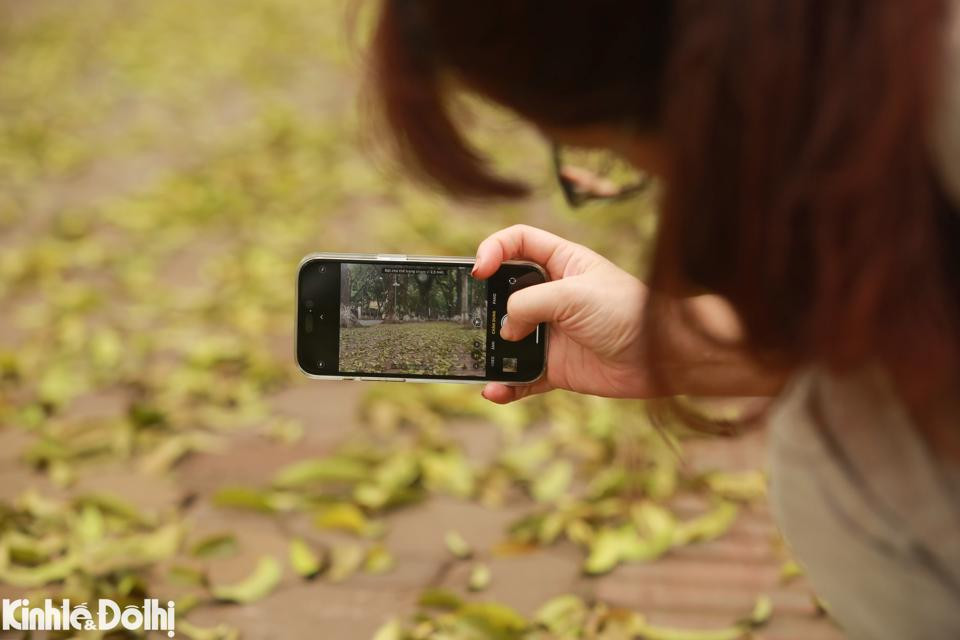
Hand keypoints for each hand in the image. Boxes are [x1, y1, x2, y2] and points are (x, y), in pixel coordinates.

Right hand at [473, 225, 650, 402]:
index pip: (517, 243)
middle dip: (482, 305)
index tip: (479, 270)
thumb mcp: (574, 295)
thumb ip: (529, 304)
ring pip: (507, 338)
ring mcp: (551, 332)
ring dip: (490, 350)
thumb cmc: (627, 312)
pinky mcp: (555, 366)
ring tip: (476, 359)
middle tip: (468, 318)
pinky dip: (506, 385)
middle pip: (502, 292)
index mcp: (561, 263)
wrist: (663, 357)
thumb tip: (504, 330)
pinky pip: (520, 377)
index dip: (493, 249)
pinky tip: (495, 390)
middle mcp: (552, 295)